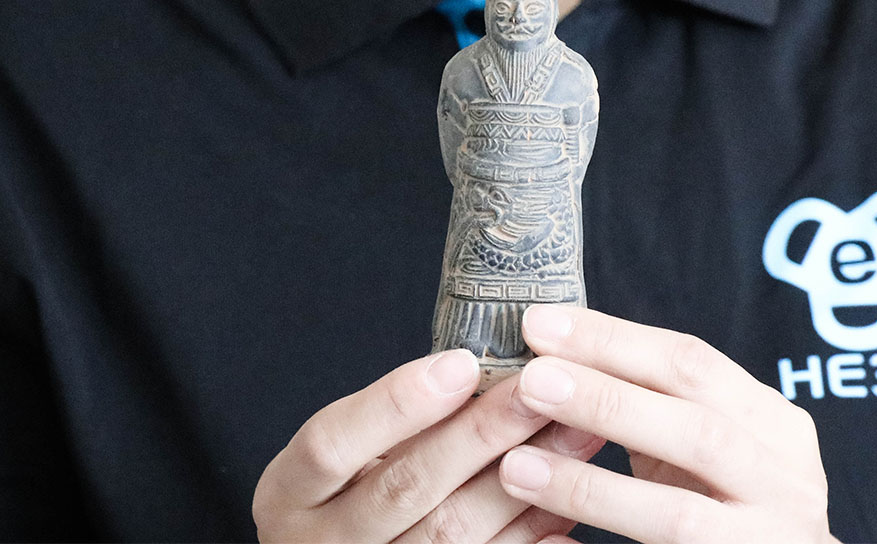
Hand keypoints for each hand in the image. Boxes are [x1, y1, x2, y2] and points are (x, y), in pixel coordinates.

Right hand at [252, 348, 605, 542]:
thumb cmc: (345, 492)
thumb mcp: (342, 454)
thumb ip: (391, 419)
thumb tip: (480, 366)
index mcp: (291, 493)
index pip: (332, 443)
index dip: (397, 403)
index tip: (462, 361)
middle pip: (406, 487)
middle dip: (480, 434)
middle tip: (539, 389)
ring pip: (452, 534)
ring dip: (522, 480)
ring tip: (573, 432)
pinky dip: (529, 542)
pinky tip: (566, 508)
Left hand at [498, 306, 835, 543]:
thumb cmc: (723, 498)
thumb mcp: (703, 436)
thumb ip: (647, 396)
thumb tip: (553, 347)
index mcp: (773, 424)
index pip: (691, 363)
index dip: (612, 340)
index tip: (540, 325)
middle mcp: (787, 482)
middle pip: (695, 430)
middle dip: (606, 399)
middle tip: (531, 379)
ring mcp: (771, 542)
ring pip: (678, 514)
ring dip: (589, 485)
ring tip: (517, 465)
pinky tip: (547, 536)